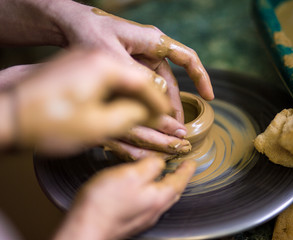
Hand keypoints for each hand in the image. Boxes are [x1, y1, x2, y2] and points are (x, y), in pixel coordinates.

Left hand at [0, 0, 213, 157]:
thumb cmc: (87, 32)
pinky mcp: (128, 66)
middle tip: (178, 128)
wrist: (66, 23)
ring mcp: (139, 58)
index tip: (210, 98)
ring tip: (163, 128)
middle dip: (175, 103)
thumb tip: (160, 96)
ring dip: (159, 106)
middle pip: (171, 79)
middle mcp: (150, 49)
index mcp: (152, 41)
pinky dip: (145, 102)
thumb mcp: (111, 57)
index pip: (187, 58)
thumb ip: (136, 77)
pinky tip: (144, 118)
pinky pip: (142, 86)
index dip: (201, 78)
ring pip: (156, 86)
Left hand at [0, 49, 169, 153]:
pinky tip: (139, 111)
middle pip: (148, 76)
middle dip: (165, 100)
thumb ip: (131, 116)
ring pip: (135, 78)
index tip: (174, 124)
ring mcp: (94, 62)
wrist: (8, 110)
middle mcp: (104, 57)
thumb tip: (154, 113)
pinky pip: (120, 81)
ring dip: (149, 99)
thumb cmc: (46, 119)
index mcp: (108, 64)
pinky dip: (132, 97)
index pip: (150, 82)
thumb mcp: (94, 125)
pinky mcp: (86, 70)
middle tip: (177, 123)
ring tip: (163, 120)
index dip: (165, 106)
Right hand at [53, 157, 195, 239]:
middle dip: (179, 178)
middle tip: (182, 169)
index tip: (192, 162)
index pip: (179, 180)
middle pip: (173, 191)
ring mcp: (142, 217)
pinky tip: (143, 189)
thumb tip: (160, 162)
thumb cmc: (105, 203)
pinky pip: (148, 203)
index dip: (186, 169)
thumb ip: (150, 165)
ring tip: (165, 175)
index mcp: (158, 197)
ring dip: (166, 185)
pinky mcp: (130, 220)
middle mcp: (154, 210)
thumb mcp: (131, 174)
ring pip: (161, 198)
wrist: (84, 229)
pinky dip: (152, 192)